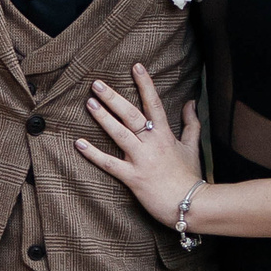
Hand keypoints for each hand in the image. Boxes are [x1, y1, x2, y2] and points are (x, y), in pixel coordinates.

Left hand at [75, 61, 203, 224]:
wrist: (190, 204)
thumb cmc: (190, 176)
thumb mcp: (192, 147)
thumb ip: (191, 124)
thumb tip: (192, 102)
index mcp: (165, 135)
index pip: (154, 104)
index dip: (145, 84)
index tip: (136, 67)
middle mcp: (152, 143)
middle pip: (131, 115)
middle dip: (114, 98)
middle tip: (97, 83)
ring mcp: (142, 160)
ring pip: (120, 134)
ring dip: (103, 118)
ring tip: (89, 103)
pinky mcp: (133, 178)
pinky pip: (109, 164)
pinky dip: (93, 154)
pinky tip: (78, 143)